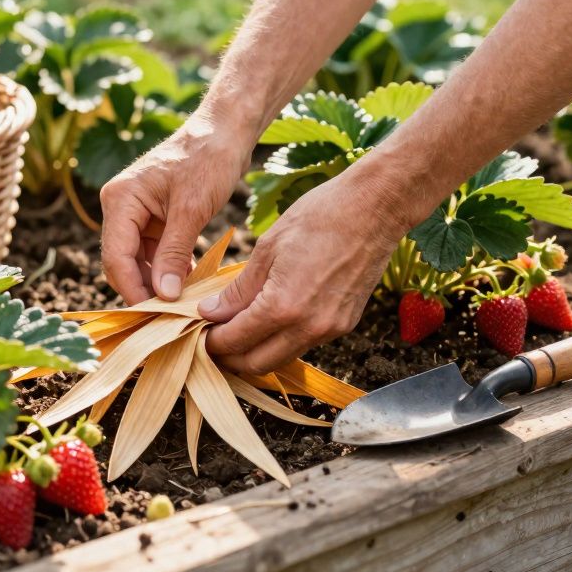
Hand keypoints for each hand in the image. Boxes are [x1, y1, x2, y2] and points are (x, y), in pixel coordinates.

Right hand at [99, 113, 248, 304]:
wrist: (227, 130)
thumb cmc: (209, 159)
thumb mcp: (192, 209)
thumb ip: (173, 254)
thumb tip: (163, 297)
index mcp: (120, 200)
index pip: (116, 257)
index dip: (133, 290)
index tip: (154, 317)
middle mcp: (121, 206)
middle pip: (123, 261)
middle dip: (145, 290)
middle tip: (169, 319)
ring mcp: (137, 212)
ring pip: (139, 260)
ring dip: (159, 283)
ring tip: (182, 308)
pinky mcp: (156, 217)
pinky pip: (156, 252)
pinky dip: (170, 270)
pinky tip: (190, 287)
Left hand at [198, 171, 408, 373]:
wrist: (375, 208)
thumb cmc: (320, 217)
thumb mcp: (267, 249)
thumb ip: (238, 289)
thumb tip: (210, 313)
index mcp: (283, 307)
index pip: (235, 342)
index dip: (210, 342)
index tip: (197, 331)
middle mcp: (309, 328)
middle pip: (257, 364)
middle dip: (230, 356)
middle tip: (212, 338)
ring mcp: (330, 330)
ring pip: (282, 358)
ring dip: (256, 352)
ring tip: (237, 328)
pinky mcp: (345, 325)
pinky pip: (304, 344)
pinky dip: (281, 341)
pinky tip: (268, 320)